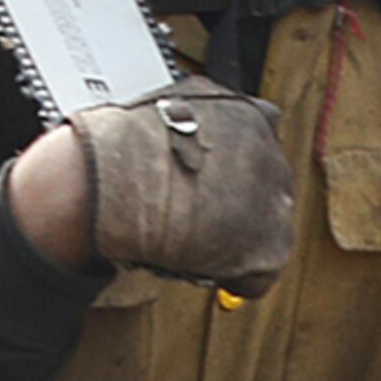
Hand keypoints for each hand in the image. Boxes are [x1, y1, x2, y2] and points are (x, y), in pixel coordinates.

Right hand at [3, 82, 294, 296]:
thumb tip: (193, 127)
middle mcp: (268, 150)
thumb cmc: (117, 148)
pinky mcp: (268, 244)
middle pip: (266, 189)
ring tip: (191, 241)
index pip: (259, 145)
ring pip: (267, 230)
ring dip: (236, 239)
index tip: (209, 184)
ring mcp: (273, 197)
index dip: (228, 171)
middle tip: (196, 217)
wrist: (106, 182)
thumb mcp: (166, 104)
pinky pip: (258, 273)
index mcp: (246, 112)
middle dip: (236, 204)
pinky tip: (197, 263)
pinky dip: (230, 277)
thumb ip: (196, 115)